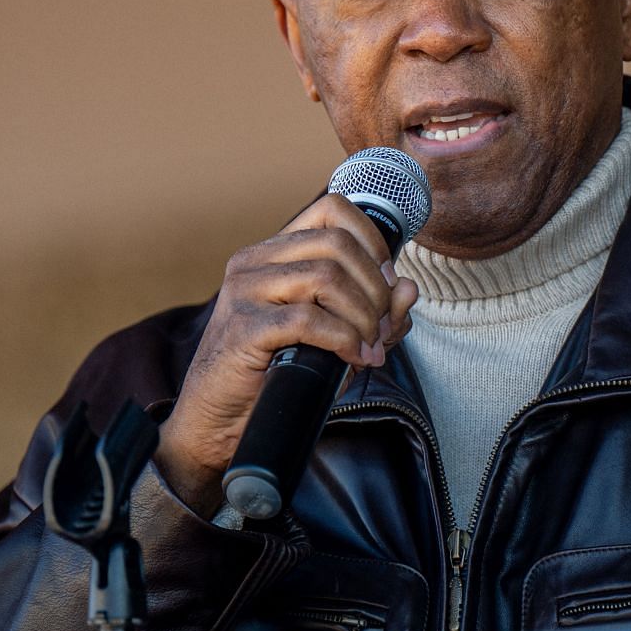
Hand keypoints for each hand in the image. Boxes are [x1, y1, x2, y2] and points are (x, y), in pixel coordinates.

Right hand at [157, 194, 419, 511]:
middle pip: (338, 244)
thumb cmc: (279, 375)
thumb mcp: (339, 337)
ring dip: (363, 317)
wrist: (221, 421)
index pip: (332, 209)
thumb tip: (408, 287)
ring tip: (368, 348)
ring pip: (328, 277)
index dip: (372, 241)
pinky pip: (310, 319)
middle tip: (381, 328)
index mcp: (274, 253)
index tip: (387, 283)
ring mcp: (244, 292)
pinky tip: (351, 358)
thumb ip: (376, 312)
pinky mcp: (243, 327)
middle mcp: (254, 262)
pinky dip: (344, 339)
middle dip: (375, 288)